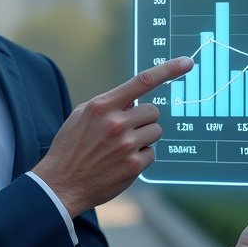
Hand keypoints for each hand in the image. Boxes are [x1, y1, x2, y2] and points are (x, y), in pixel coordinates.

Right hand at [34, 57, 193, 217]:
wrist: (60, 184)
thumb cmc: (70, 147)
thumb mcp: (81, 116)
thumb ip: (108, 104)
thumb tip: (134, 100)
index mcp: (103, 106)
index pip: (142, 81)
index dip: (168, 70)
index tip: (187, 62)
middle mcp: (117, 123)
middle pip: (153, 112)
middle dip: (143, 119)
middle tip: (126, 129)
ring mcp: (127, 146)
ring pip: (155, 132)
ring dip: (143, 137)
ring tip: (120, 147)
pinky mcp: (133, 166)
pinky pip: (151, 153)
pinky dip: (140, 157)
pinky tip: (120, 162)